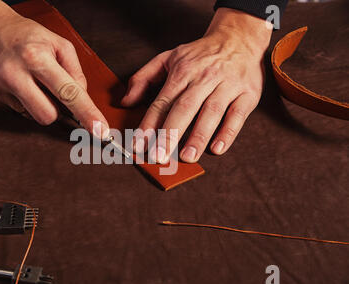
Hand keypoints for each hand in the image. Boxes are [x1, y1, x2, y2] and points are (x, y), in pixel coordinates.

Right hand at [0, 0, 108, 137]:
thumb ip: (76, 72)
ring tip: (31, 82)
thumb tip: (83, 100)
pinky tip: (18, 85)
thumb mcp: (57, 42)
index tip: (100, 131)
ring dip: (40, 105)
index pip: (68, 93)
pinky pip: (20, 113)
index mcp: (35, 57)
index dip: (87, 113)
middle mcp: (14, 74)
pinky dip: (25, 102)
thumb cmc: (24, 34)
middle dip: (57, 111)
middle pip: (48, 116)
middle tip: (53, 93)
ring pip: (34, 117)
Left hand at [122, 8, 272, 162]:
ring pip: (211, 112)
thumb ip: (143, 78)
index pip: (162, 101)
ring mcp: (227, 85)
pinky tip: (217, 149)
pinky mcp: (247, 94)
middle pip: (184, 108)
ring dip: (198, 136)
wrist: (238, 38)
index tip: (138, 145)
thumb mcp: (167, 58)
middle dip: (170, 134)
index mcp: (182, 72)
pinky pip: (237, 115)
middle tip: (159, 156)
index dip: (148, 124)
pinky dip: (228, 132)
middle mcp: (204, 78)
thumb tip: (124, 101)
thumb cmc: (200, 54)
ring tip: (187, 157)